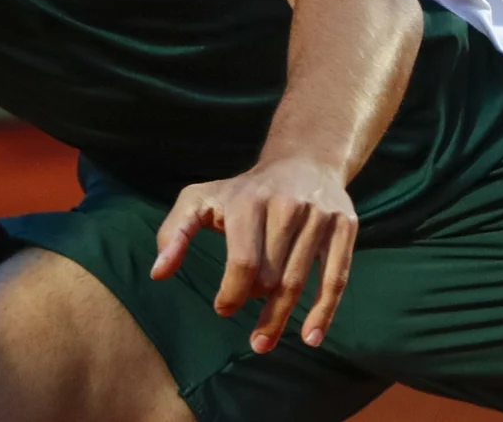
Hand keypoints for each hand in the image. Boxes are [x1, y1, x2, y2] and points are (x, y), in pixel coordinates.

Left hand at [151, 158, 357, 352]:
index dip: (232, 292)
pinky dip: (324, 312)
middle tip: (247, 325)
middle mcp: (287, 207)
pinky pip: (335, 278)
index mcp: (248, 201)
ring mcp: (319, 217)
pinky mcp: (344, 228)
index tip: (223, 309)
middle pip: (271, 275)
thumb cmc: (243, 190)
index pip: (243, 261)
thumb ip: (174, 232)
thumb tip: (158, 273)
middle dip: (256, 302)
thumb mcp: (200, 199)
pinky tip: (310, 337)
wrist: (303, 160)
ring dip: (281, 318)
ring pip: (299, 281)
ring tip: (263, 342)